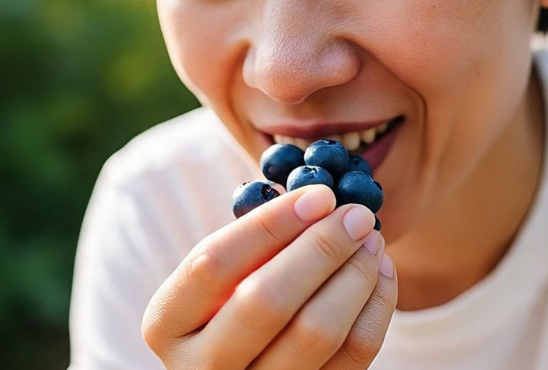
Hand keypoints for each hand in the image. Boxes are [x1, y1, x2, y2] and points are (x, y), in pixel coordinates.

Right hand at [141, 184, 397, 369]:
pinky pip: (353, 356)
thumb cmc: (234, 300)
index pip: (212, 264)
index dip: (269, 224)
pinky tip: (380, 271)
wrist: (248, 366)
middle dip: (320, 248)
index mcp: (167, 323)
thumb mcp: (223, 276)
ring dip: (355, 275)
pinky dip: (376, 306)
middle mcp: (200, 369)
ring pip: (316, 332)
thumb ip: (254, 242)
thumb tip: (320, 199)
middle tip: (356, 214)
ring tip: (370, 238)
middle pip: (265, 301)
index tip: (319, 195)